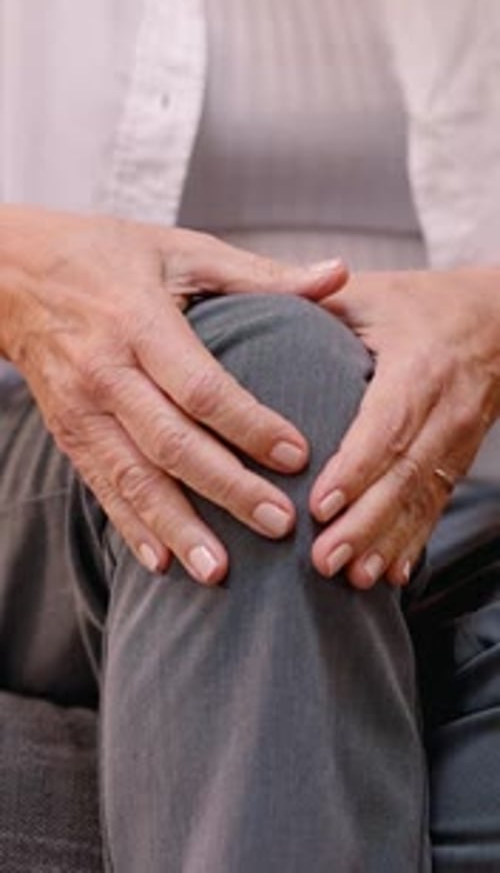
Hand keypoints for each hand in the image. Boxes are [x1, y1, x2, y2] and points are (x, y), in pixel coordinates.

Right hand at [1, 206, 345, 583]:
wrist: (13, 274)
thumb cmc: (109, 255)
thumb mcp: (183, 250)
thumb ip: (261, 274)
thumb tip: (339, 275)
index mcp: (138, 320)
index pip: (200, 385)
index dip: (249, 424)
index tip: (297, 456)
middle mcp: (105, 371)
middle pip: (171, 442)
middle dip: (227, 488)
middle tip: (278, 524)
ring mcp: (81, 408)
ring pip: (133, 477)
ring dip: (177, 526)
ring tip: (220, 571)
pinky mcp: (68, 432)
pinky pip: (101, 487)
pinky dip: (132, 527)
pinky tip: (163, 564)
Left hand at [309, 268, 499, 588]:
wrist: (498, 319)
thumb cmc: (421, 304)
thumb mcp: (371, 294)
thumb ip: (315, 301)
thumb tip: (249, 298)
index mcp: (420, 366)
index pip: (388, 424)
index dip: (355, 468)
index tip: (319, 504)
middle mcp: (447, 409)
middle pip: (405, 475)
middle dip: (365, 523)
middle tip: (323, 561)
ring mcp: (459, 440)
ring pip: (422, 499)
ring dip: (388, 542)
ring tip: (352, 580)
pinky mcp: (459, 460)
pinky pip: (437, 505)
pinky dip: (414, 542)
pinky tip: (392, 576)